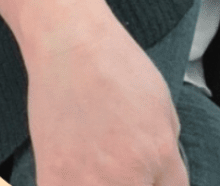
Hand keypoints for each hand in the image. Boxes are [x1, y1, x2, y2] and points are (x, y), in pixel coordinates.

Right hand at [24, 14, 187, 185]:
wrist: (72, 48)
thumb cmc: (118, 67)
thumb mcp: (162, 103)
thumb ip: (166, 146)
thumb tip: (161, 174)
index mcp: (160, 155)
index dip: (161, 182)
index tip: (149, 174)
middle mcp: (129, 178)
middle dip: (136, 182)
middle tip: (120, 159)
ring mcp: (88, 185)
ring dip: (104, 185)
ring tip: (95, 160)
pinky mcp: (52, 183)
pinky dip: (72, 182)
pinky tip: (72, 166)